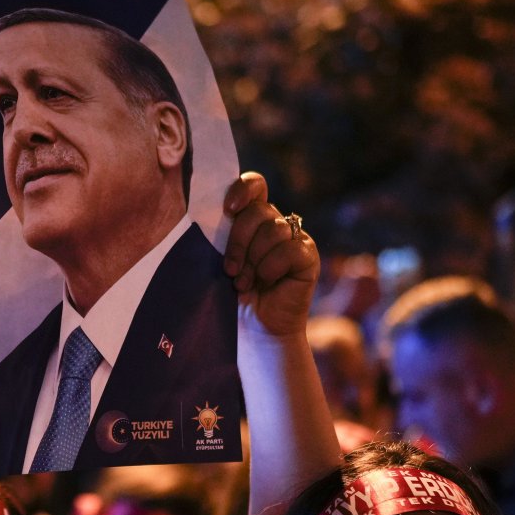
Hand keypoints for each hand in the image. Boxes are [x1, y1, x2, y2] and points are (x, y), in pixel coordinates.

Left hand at [221, 172, 318, 338]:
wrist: (253, 329)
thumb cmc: (231, 295)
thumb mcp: (220, 259)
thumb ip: (220, 233)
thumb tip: (207, 210)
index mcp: (253, 219)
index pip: (255, 185)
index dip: (243, 189)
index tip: (229, 209)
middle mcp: (276, 224)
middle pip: (259, 210)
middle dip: (239, 240)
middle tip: (230, 268)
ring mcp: (294, 239)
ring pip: (274, 229)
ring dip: (253, 259)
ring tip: (244, 282)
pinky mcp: (308, 256)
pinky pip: (290, 249)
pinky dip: (271, 267)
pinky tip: (266, 282)